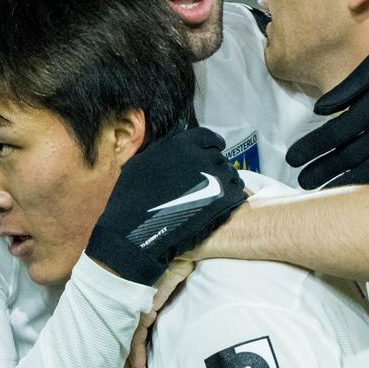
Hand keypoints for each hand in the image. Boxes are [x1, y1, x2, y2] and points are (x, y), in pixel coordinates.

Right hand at [87, 127, 246, 285]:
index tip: (216, 146)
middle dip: (216, 164)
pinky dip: (233, 196)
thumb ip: (159, 152)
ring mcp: (214, 178)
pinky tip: (224, 204)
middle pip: (219, 156)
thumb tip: (167, 149)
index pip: (207, 136)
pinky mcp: (223, 200)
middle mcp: (200, 157)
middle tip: (212, 176)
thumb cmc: (131, 199)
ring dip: (226, 180)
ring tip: (218, 191)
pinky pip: (237, 192)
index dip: (213, 142)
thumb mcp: (139, 164)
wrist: (136, 231)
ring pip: (230, 173)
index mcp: (180, 145)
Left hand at [126, 256, 193, 367]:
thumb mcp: (177, 288)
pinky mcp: (140, 314)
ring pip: (128, 351)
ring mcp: (133, 312)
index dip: (135, 361)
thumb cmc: (181, 263)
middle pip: (126, 348)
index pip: (132, 339)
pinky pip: (136, 346)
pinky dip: (139, 365)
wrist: (179, 248)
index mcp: (138, 305)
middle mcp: (132, 310)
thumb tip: (189, 317)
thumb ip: (174, 302)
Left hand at [287, 23, 368, 187]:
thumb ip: (347, 89)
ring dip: (344, 182)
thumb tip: (319, 112)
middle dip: (323, 170)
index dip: (312, 147)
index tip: (292, 158)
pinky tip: (358, 192)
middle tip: (301, 183)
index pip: (336, 133)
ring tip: (322, 193)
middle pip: (350, 156)